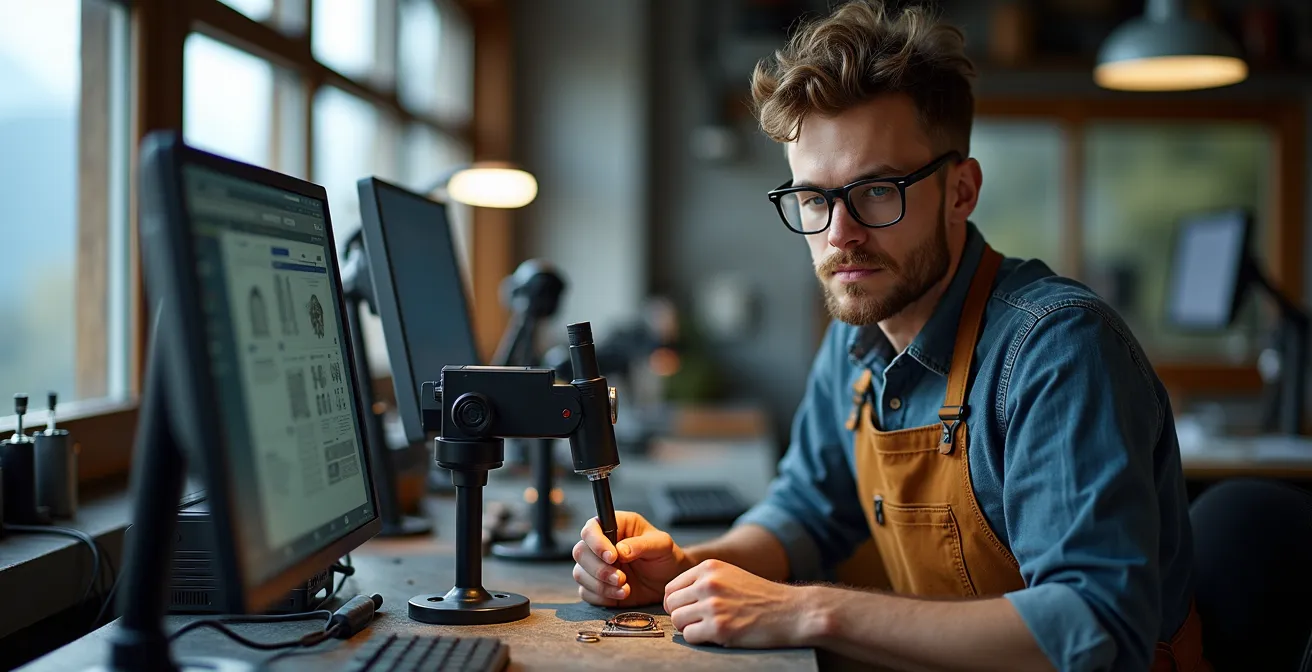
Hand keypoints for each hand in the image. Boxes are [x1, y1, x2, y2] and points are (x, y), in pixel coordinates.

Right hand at [573, 512, 691, 606]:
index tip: (613, 557)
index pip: (591, 529)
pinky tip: (622, 595)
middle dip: (599, 569)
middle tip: (622, 578)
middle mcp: (600, 545)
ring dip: (601, 585)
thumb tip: (620, 550)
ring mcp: (596, 566)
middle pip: (580, 552)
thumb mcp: (661, 545)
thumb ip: (641, 545)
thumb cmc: (665, 556)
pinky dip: (602, 597)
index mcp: (614, 526)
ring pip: (580, 574)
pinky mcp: (597, 587)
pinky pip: (586, 592)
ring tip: (626, 588)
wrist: (669, 581)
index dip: (596, 543)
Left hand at [664, 559, 811, 648]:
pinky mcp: (719, 628)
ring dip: (690, 628)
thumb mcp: (731, 575)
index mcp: (709, 568)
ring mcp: (713, 605)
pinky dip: (700, 640)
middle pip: (671, 604)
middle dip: (681, 616)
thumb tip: (676, 597)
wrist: (792, 611)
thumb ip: (704, 581)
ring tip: (708, 628)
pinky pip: (690, 636)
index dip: (676, 603)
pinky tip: (717, 635)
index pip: (671, 587)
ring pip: (677, 621)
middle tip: (698, 622)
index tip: (687, 610)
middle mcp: (709, 583)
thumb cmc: (762, 597)